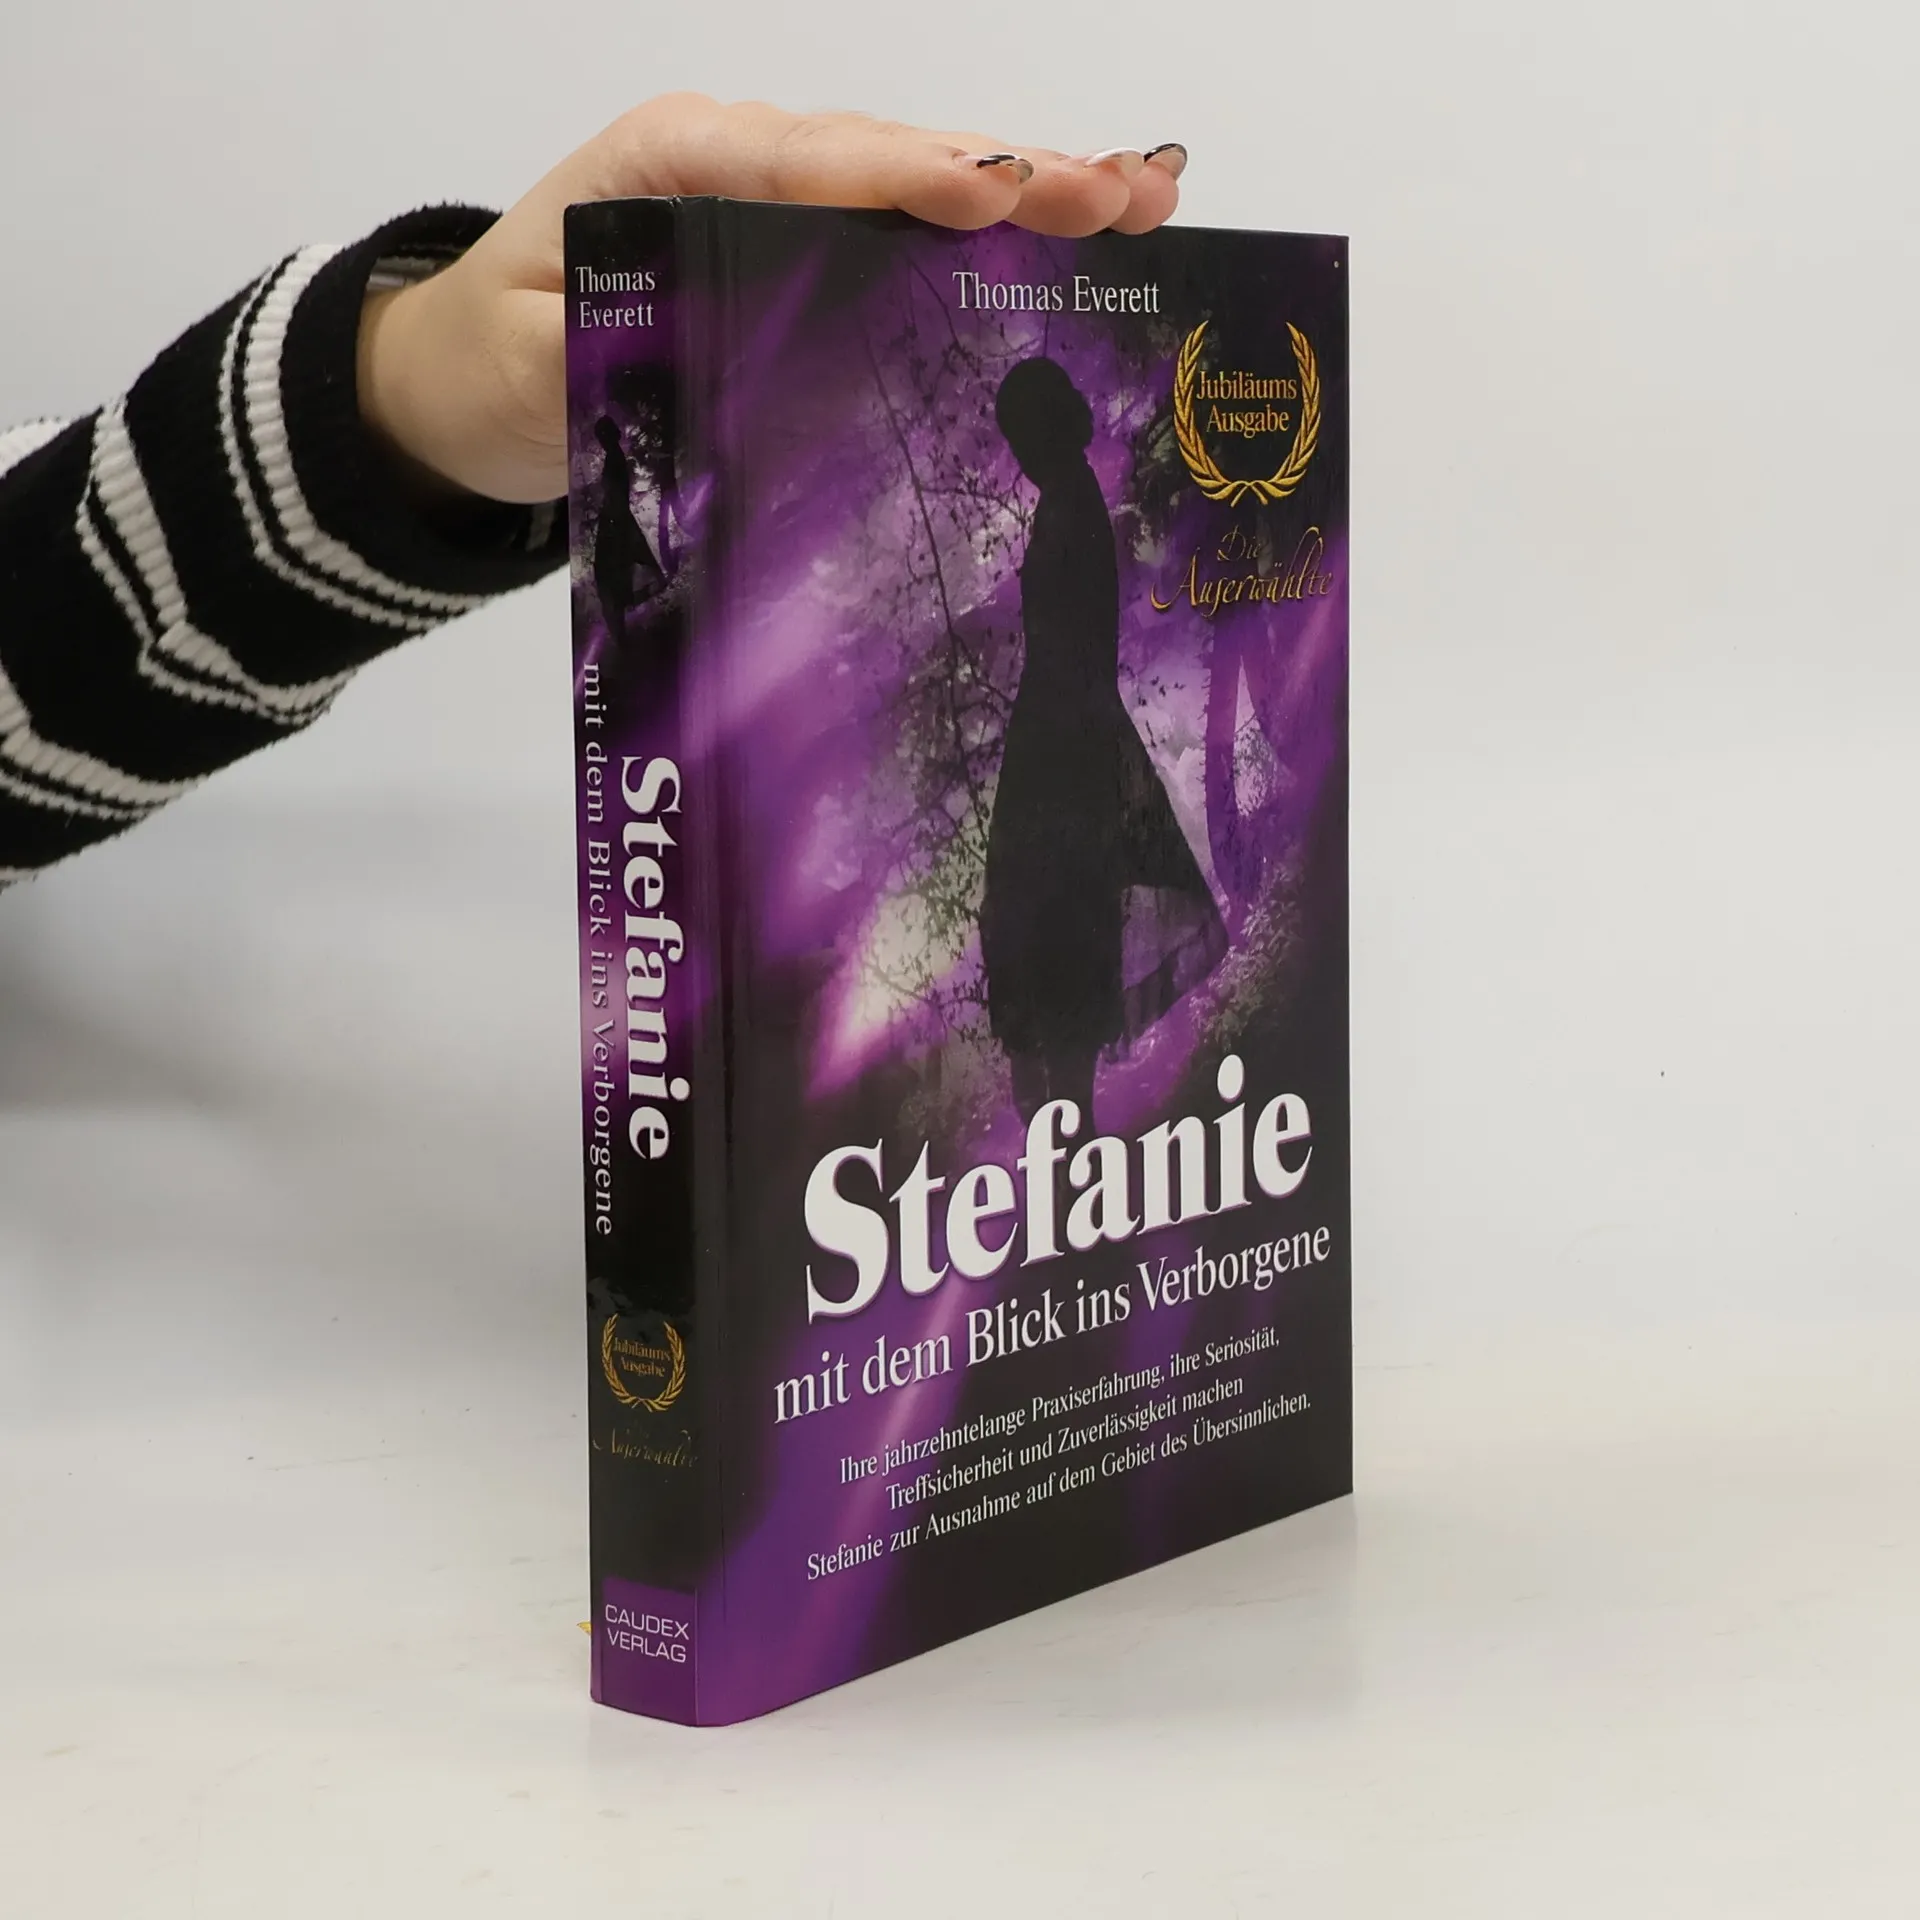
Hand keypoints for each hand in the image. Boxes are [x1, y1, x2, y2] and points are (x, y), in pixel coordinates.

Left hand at [357, 96, 1186, 503]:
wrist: (466, 376)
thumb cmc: (495, 360)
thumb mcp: (536, 360)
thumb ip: (616, 345)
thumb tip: (720, 347)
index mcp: (671, 163)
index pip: (807, 163)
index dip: (909, 178)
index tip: (999, 195)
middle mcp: (738, 163)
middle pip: (889, 157)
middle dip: (1013, 175)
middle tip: (1127, 192)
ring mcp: (776, 202)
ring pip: (914, 184)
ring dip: (1032, 192)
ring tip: (1146, 197)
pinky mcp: (799, 250)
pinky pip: (903, 232)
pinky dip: (991, 234)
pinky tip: (1076, 236)